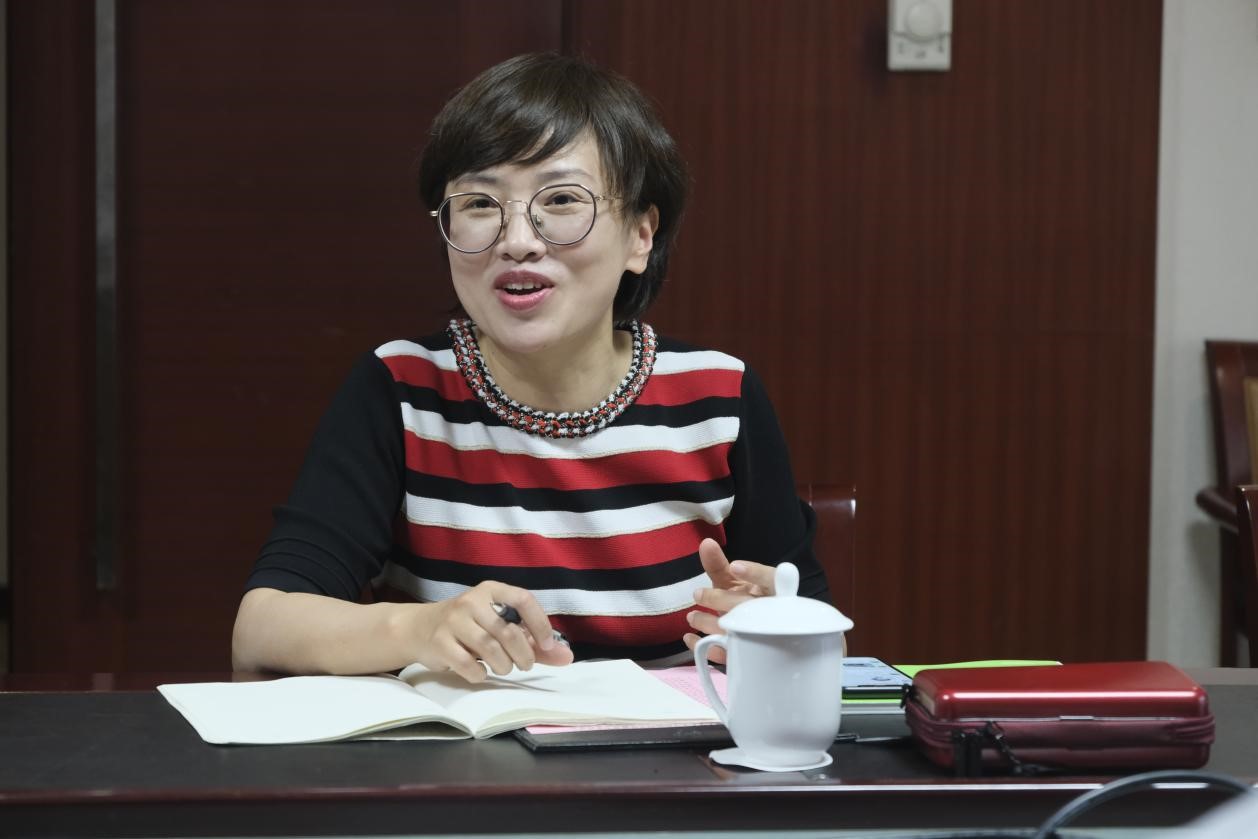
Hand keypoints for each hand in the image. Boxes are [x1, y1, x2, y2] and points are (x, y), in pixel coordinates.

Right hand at [405, 582, 573, 682]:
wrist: (418, 628)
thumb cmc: (468, 627)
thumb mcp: (500, 627)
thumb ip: (534, 642)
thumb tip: (567, 656)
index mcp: (491, 590)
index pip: (523, 599)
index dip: (540, 624)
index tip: (547, 645)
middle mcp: (472, 601)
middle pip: (508, 631)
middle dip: (523, 654)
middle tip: (525, 665)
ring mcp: (453, 620)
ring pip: (489, 648)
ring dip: (503, 665)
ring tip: (504, 668)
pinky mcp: (438, 642)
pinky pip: (467, 664)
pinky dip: (479, 674)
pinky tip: (480, 672)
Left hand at [683, 538, 776, 664]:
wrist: (759, 634)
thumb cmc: (745, 601)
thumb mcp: (733, 582)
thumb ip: (718, 565)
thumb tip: (706, 543)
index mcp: (773, 590)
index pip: (770, 579)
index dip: (754, 573)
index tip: (734, 567)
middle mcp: (772, 612)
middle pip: (750, 606)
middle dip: (721, 600)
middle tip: (698, 594)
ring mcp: (763, 636)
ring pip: (739, 631)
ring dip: (710, 624)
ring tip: (692, 617)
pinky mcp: (750, 655)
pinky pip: (729, 654)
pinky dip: (706, 647)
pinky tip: (690, 638)